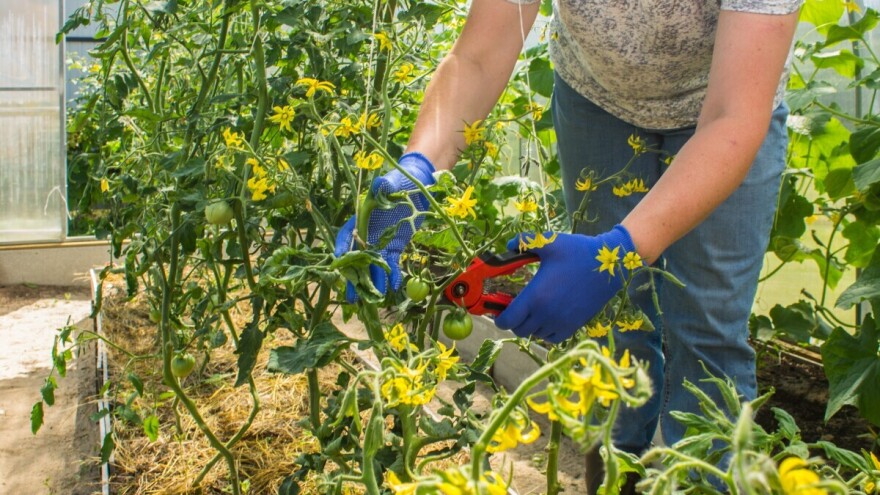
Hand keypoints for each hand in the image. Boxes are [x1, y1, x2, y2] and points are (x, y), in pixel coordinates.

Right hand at [334, 152, 435, 301]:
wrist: (417, 184)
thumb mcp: (391, 181)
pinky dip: (392, 274)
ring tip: (371, 299)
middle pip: (358, 256)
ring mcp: (381, 239)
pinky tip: (392, 287)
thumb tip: (380, 185)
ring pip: (374, 263)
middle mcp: (368, 231)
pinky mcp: (395, 244)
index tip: (339, 264)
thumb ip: (384, 186)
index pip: (347, 235)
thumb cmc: (400, 180)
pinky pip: (391, 262)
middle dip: (354, 276)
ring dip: (373, 280)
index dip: (342, 249)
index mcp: (362, 217)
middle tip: (351, 295)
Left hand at [494, 225, 635, 342]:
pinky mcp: (574, 326)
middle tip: (514, 308)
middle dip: (513, 321)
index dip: (499, 318)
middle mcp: (546, 315)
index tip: (498, 311)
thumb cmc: (577, 252)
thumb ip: (525, 242)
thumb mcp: (549, 242)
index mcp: (535, 297)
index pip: (507, 321)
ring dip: (530, 326)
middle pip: (519, 330)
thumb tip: (511, 245)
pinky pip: (552, 338)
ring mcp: (561, 323)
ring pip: (535, 334)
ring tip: (532, 310)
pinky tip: (547, 317)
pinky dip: (546, 332)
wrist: (609, 266)